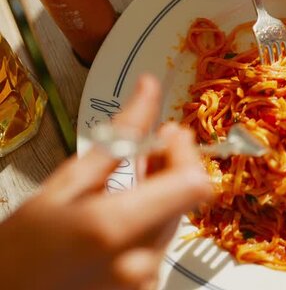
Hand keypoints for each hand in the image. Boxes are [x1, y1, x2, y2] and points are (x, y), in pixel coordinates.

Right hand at [0, 75, 211, 289]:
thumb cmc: (18, 249)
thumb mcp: (63, 185)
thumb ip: (118, 138)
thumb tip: (150, 91)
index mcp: (114, 227)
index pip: (192, 184)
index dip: (186, 154)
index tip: (169, 134)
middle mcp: (138, 261)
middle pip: (184, 200)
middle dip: (171, 170)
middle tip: (146, 148)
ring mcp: (143, 283)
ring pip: (173, 222)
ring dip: (160, 197)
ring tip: (127, 184)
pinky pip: (160, 246)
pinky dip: (149, 224)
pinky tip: (123, 216)